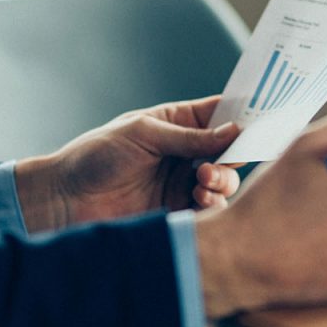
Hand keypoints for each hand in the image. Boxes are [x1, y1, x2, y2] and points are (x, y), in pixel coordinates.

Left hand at [14, 96, 241, 232]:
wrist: (65, 199)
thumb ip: (189, 137)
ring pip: (224, 181)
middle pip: (230, 151)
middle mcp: (185, 153)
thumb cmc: (95, 155)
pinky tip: (202, 200)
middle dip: (234, 155)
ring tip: (203, 182)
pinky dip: (214, 204)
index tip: (260, 122)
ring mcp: (183, 183)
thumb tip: (234, 132)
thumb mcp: (143, 135)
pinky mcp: (179, 211)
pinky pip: (210, 209)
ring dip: (222, 180)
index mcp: (177, 124)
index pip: (221, 115)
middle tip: (215, 162)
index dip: (242, 117)